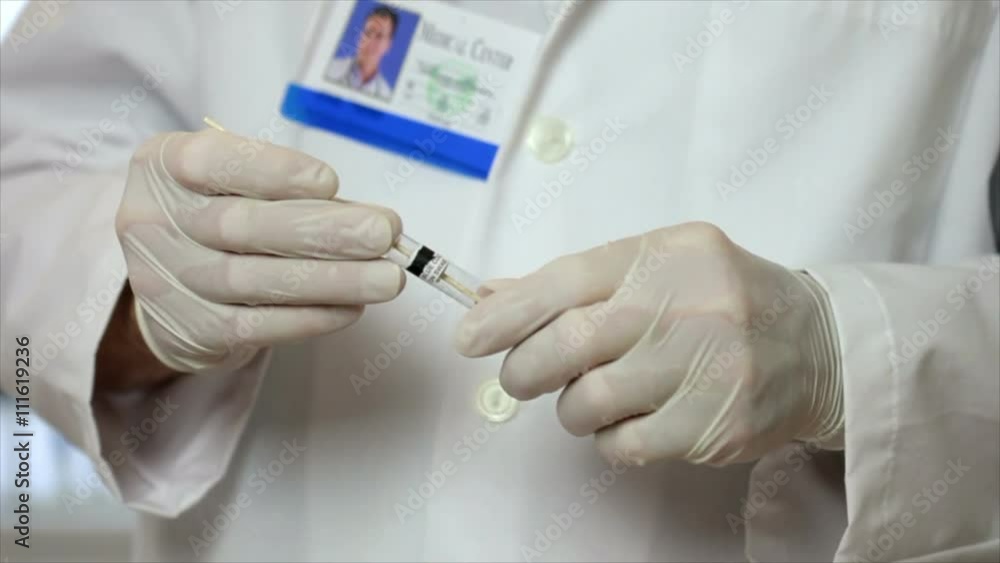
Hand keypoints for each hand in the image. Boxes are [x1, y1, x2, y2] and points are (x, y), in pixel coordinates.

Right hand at [113, 128, 404, 375]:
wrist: (167, 285)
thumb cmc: (217, 214)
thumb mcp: (234, 183)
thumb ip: (293, 192)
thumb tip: (375, 219)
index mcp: (164, 165)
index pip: (212, 161)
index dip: (273, 171)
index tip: (330, 182)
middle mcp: (153, 221)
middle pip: (241, 226)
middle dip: (321, 231)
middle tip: (382, 233)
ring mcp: (166, 280)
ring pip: (254, 280)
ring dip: (331, 280)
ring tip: (386, 277)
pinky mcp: (191, 329)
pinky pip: (257, 325)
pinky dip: (310, 317)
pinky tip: (352, 308)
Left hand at [454, 222, 842, 465]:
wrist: (818, 344)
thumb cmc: (721, 299)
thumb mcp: (657, 266)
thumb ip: (577, 281)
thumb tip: (493, 298)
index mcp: (665, 256)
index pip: (567, 280)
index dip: (508, 312)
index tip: (469, 336)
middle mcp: (687, 306)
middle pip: (569, 344)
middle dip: (524, 368)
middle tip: (519, 377)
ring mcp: (707, 368)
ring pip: (590, 401)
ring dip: (572, 407)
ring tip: (595, 394)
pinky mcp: (718, 424)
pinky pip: (625, 444)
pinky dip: (610, 438)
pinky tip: (632, 419)